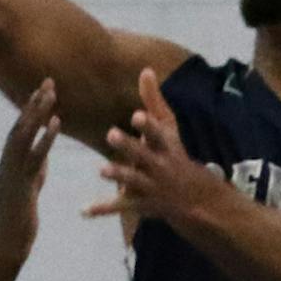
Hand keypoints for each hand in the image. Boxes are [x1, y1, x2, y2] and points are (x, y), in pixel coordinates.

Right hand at [0, 82, 59, 264]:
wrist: (4, 251)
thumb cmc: (16, 227)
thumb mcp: (27, 194)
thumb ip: (34, 174)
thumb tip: (42, 158)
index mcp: (7, 167)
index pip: (18, 133)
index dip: (30, 112)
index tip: (42, 91)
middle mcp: (5, 166)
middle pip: (19, 128)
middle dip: (33, 104)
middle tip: (48, 81)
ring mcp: (10, 174)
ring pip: (22, 137)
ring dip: (36, 113)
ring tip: (50, 92)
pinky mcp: (19, 186)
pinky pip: (33, 157)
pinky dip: (44, 138)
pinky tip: (56, 122)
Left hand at [86, 68, 222, 226]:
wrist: (198, 200)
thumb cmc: (177, 156)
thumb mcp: (169, 129)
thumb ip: (154, 101)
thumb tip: (145, 69)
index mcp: (166, 146)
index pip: (159, 134)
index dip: (149, 125)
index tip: (137, 115)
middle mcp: (160, 165)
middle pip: (144, 154)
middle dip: (129, 146)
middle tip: (111, 133)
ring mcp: (151, 186)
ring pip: (133, 180)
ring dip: (118, 175)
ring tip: (101, 169)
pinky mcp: (142, 204)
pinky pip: (120, 206)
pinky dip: (102, 209)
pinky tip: (83, 211)